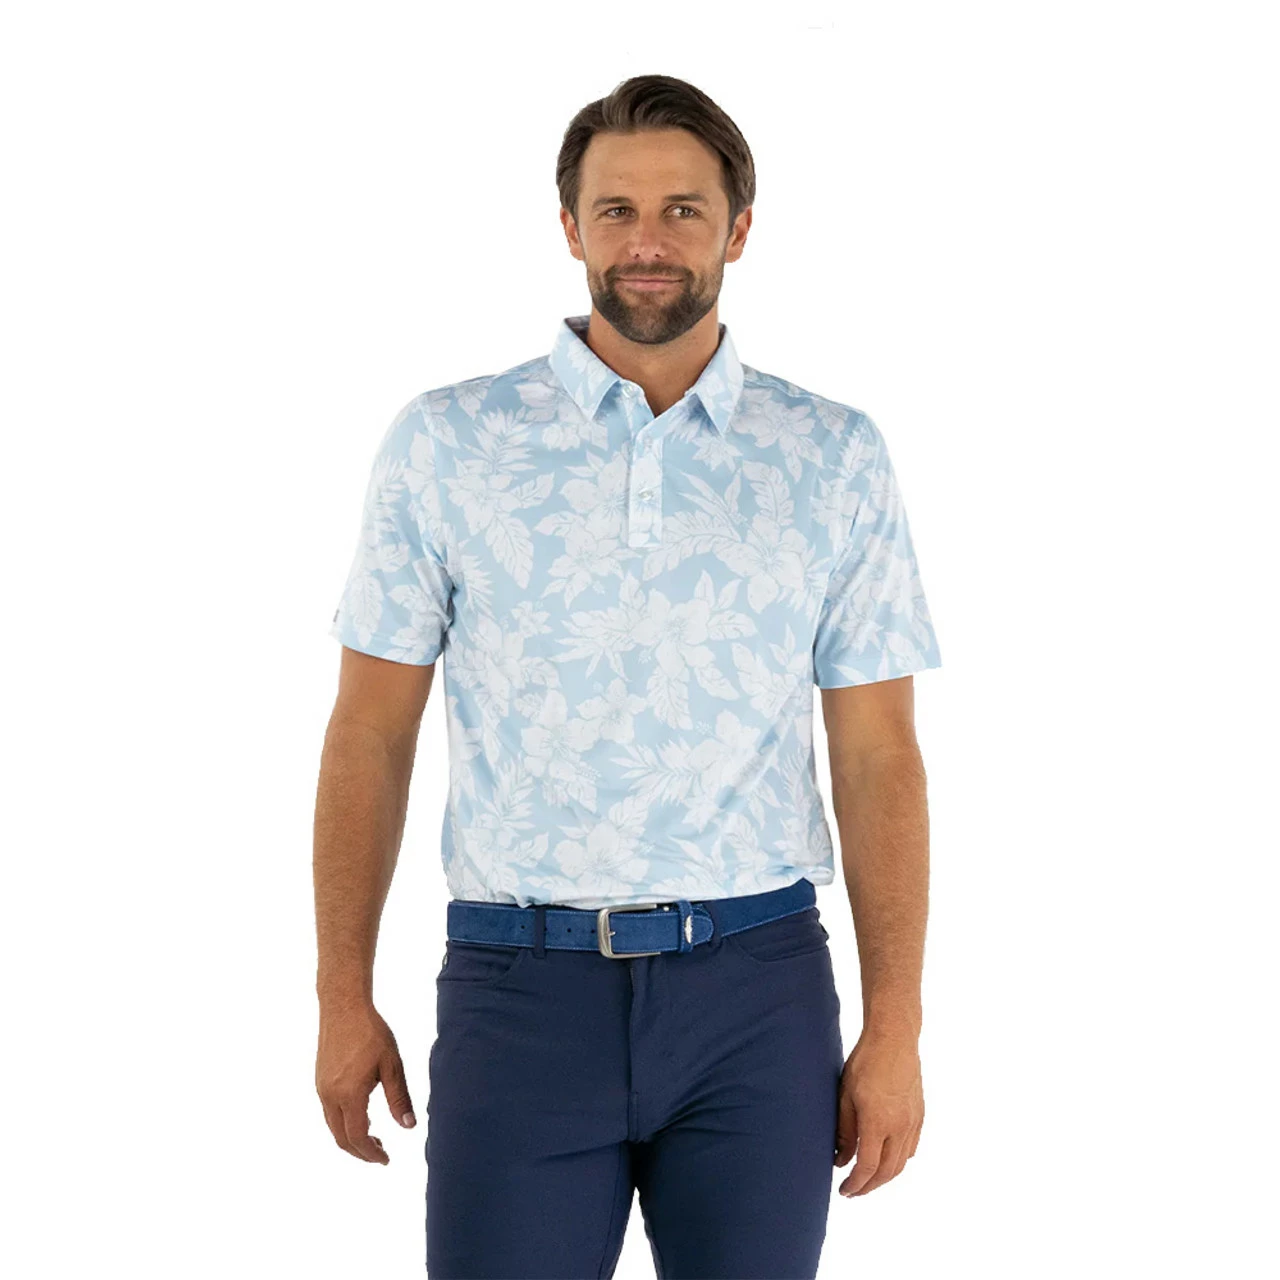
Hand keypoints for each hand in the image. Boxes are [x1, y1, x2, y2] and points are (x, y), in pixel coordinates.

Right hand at [315, 999, 415, 1163]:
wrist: (343, 1007)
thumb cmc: (371, 1032)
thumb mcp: (392, 1065)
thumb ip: (399, 1098)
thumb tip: (408, 1126)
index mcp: (349, 1094)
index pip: (358, 1137)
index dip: (371, 1153)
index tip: (385, 1160)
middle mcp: (330, 1096)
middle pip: (342, 1138)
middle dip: (360, 1151)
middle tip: (381, 1153)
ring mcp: (321, 1089)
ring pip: (333, 1126)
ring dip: (351, 1138)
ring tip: (374, 1136)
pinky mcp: (319, 1080)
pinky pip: (329, 1112)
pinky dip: (344, 1123)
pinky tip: (361, 1114)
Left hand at [833, 1029, 923, 1196]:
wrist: (894, 1039)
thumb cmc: (865, 1062)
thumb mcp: (846, 1095)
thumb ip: (844, 1131)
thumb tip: (840, 1159)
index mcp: (878, 1123)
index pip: (868, 1167)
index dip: (856, 1183)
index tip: (844, 1190)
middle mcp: (900, 1127)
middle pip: (887, 1172)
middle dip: (869, 1186)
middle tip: (854, 1191)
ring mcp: (913, 1122)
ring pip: (902, 1163)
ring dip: (885, 1177)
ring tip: (868, 1180)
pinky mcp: (920, 1115)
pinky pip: (911, 1148)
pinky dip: (899, 1161)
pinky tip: (887, 1159)